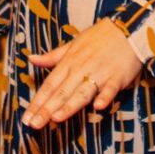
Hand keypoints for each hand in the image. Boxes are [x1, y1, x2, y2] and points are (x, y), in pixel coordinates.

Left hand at [24, 18, 142, 127]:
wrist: (128, 29)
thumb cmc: (99, 37)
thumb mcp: (73, 44)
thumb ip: (53, 56)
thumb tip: (31, 59)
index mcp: (69, 62)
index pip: (50, 85)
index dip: (38, 101)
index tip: (26, 117)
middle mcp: (82, 69)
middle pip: (62, 92)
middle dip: (47, 109)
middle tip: (34, 125)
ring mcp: (100, 73)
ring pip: (82, 92)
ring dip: (69, 105)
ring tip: (56, 118)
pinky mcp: (117, 77)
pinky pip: (110, 89)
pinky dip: (105, 97)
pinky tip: (98, 107)